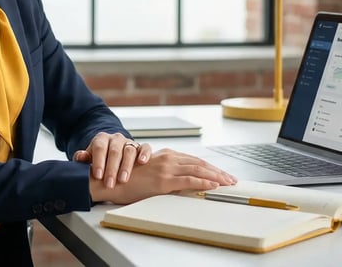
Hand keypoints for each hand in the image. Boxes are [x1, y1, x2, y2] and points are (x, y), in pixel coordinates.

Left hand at [73, 132, 151, 187]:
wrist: (111, 155)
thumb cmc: (100, 160)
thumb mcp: (89, 159)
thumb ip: (83, 158)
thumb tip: (80, 157)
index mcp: (101, 139)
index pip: (99, 147)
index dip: (98, 161)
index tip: (98, 175)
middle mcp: (116, 139)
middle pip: (114, 151)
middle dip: (111, 169)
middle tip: (109, 183)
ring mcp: (129, 142)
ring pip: (129, 150)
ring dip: (126, 166)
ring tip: (123, 180)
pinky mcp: (140, 147)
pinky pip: (145, 147)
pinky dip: (144, 153)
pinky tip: (142, 162)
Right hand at [89, 148, 236, 204]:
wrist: (110, 181)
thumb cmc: (127, 179)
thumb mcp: (149, 171)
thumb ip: (164, 171)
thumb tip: (179, 180)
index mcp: (165, 155)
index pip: (193, 160)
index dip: (209, 166)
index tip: (221, 173)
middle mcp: (167, 158)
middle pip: (200, 163)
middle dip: (218, 171)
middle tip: (231, 179)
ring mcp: (166, 169)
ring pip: (198, 170)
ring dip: (216, 177)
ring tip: (227, 183)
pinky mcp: (164, 181)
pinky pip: (189, 180)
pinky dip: (204, 182)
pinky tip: (214, 185)